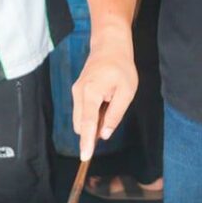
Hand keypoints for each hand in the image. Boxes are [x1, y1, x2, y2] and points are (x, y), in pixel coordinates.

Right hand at [72, 31, 137, 160]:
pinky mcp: (77, 91)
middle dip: (93, 130)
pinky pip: (82, 110)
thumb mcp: (126, 92)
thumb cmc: (121, 67)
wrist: (109, 45)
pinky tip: (105, 99)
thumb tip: (104, 134)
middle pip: (81, 124)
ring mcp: (76, 91)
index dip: (86, 142)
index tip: (84, 156)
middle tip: (112, 113)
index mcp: (91, 92)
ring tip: (110, 101)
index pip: (87, 123)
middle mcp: (78, 93)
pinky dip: (92, 113)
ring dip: (94, 120)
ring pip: (81, 118)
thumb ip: (115, 115)